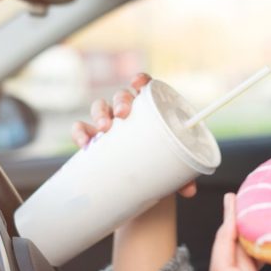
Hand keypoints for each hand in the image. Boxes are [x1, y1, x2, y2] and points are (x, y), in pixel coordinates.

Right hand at [71, 73, 195, 197]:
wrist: (140, 182)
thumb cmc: (159, 164)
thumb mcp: (172, 168)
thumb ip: (182, 176)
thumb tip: (190, 190)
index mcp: (150, 110)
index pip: (145, 87)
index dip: (141, 80)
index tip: (138, 83)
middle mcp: (128, 112)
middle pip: (122, 96)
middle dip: (121, 101)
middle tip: (122, 114)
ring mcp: (109, 124)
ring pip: (100, 108)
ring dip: (100, 114)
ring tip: (103, 129)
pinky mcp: (93, 138)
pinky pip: (82, 129)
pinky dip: (80, 133)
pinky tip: (84, 143)